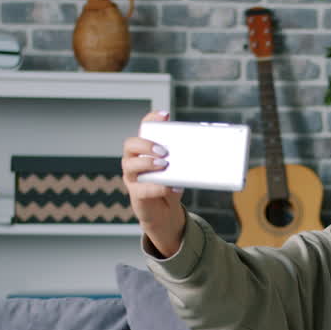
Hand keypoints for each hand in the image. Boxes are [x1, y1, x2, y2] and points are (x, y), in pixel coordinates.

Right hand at [123, 109, 185, 256]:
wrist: (165, 214)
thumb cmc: (170, 187)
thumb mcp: (179, 172)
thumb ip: (183, 162)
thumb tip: (200, 153)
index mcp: (145, 151)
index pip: (144, 129)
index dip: (151, 120)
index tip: (165, 115)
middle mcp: (134, 161)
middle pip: (131, 145)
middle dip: (146, 144)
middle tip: (164, 150)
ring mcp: (132, 178)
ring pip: (130, 165)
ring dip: (147, 163)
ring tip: (164, 165)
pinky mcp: (136, 195)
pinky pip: (142, 189)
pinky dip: (158, 188)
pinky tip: (172, 187)